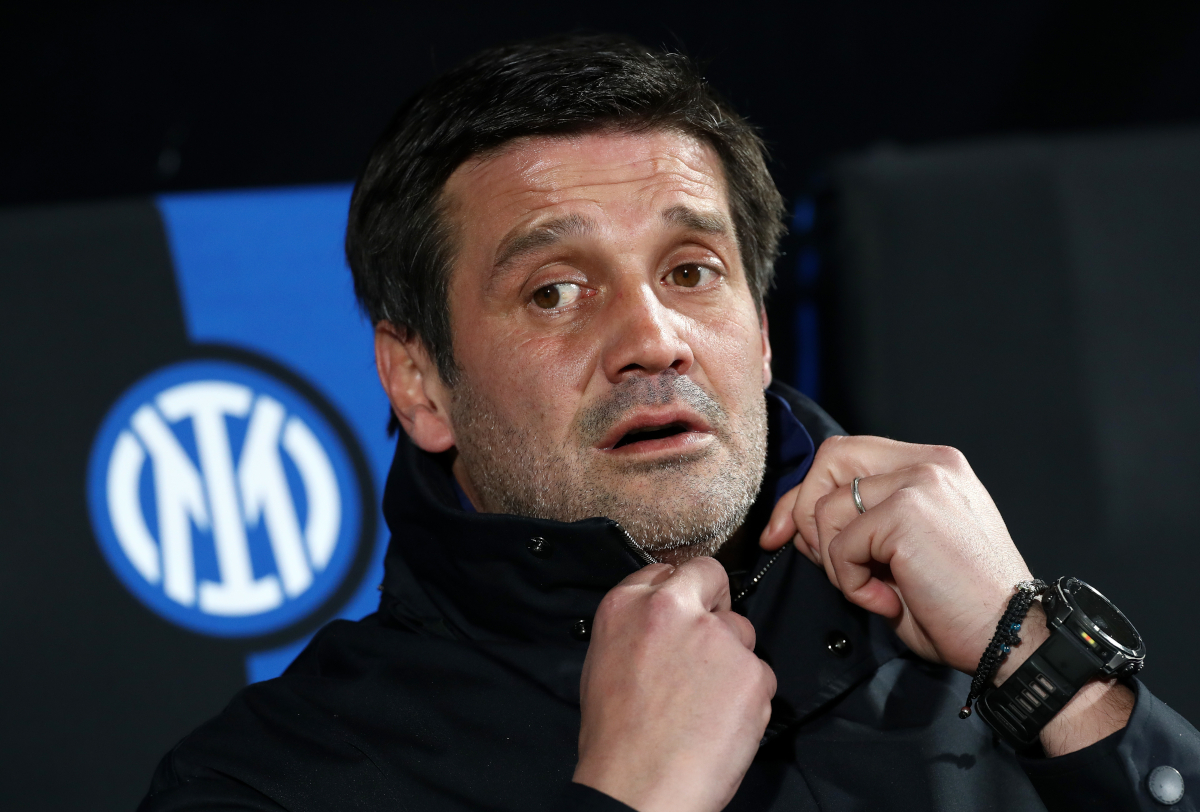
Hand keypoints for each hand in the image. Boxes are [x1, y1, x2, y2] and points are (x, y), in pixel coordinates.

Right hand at [573, 557, 775, 811]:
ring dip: (732, 660)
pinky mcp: (751, 671)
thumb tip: (665, 620)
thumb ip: (638, 625)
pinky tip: (720, 722)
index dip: (683, 593)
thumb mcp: (604, 660)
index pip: (671, 570)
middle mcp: (673, 608)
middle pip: (713, 579)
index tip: (686, 612)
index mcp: (628, 604)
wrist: (637, 789)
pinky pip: (759, 674)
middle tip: (707, 646)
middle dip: (716, 604)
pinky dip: (747, 697)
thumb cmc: (616, 739)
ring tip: (705, 703)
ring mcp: (717, 637)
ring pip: (742, 633)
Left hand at [760, 435, 1131, 754]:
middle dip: (803, 512)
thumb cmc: (960, 609)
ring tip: (876, 590)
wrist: (1012, 641)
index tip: (783, 533)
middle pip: (829, 459)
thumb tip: (793, 527)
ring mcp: (920, 483)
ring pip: (827, 509)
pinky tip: (888, 600)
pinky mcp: (908, 513)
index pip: (846, 455)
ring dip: (834, 562)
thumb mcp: (899, 556)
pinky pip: (841, 545)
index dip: (805, 492)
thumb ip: (855, 528)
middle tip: (815, 560)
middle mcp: (929, 463)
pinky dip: (850, 583)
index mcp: (932, 466)